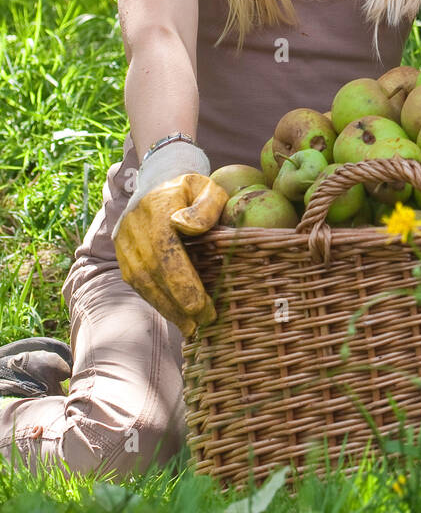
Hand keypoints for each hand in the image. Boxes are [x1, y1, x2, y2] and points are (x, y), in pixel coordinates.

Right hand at [114, 172, 227, 336]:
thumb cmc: (192, 192)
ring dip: (165, 307)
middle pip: (152, 271)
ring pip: (141, 281)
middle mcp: (134, 225)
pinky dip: (155, 300)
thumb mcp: (207, 188)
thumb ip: (206, 207)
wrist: (157, 185)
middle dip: (176, 302)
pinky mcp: (121, 254)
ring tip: (190, 328)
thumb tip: (188, 229)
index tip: (199, 304)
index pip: (165, 248)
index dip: (180, 279)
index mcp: (157, 206)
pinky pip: (136, 282)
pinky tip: (175, 315)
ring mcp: (124, 241)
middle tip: (202, 322)